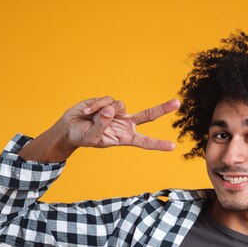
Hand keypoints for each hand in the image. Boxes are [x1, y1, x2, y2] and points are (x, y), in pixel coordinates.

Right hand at [60, 96, 178, 149]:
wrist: (69, 127)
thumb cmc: (82, 137)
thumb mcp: (92, 137)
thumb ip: (102, 125)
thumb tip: (111, 109)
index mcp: (125, 137)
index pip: (144, 141)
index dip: (158, 144)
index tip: (172, 146)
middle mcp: (125, 123)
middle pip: (148, 115)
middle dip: (162, 108)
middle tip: (178, 103)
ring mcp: (118, 112)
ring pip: (120, 105)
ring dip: (104, 110)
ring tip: (90, 116)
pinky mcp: (108, 101)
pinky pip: (107, 99)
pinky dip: (96, 105)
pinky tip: (87, 111)